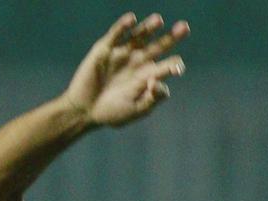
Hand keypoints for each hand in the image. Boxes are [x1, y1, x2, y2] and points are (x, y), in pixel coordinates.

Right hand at [63, 12, 188, 127]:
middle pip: (160, 45)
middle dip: (172, 37)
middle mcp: (139, 61)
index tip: (174, 70)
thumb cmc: (112, 113)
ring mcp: (123, 53)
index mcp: (150, 76)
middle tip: (184, 28)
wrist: (84, 111)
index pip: (169, 65)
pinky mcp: (105, 49)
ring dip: (149, 27)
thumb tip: (159, 81)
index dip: (173, 66)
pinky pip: (116, 34)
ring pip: (140, 35)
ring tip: (158, 21)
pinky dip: (123, 25)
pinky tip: (132, 20)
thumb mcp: (136, 110)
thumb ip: (152, 98)